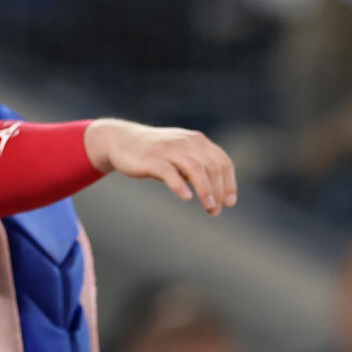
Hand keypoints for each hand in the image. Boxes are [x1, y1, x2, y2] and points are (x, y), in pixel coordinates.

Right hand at [84, 118, 237, 213]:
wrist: (122, 140)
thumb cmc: (157, 153)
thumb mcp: (182, 156)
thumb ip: (199, 170)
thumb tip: (218, 196)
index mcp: (197, 141)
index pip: (222, 162)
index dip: (229, 183)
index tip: (229, 202)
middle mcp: (186, 142)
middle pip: (211, 167)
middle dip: (218, 191)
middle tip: (215, 211)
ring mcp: (169, 149)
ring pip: (195, 168)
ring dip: (205, 190)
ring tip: (209, 207)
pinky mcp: (152, 159)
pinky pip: (169, 172)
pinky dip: (180, 185)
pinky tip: (186, 197)